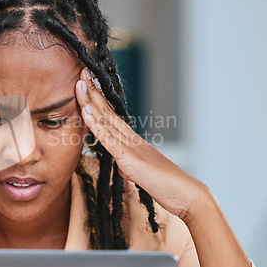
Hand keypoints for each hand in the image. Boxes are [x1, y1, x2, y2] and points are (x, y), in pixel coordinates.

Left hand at [75, 68, 209, 221]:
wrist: (187, 195)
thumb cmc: (166, 186)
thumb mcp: (141, 172)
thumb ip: (129, 164)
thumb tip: (121, 164)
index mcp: (133, 142)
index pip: (112, 117)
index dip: (98, 100)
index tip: (88, 84)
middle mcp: (131, 139)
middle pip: (108, 111)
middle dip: (92, 92)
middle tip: (81, 71)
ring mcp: (130, 146)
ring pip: (106, 120)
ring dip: (91, 101)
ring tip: (80, 83)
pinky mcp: (130, 158)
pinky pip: (109, 138)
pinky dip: (96, 123)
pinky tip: (86, 111)